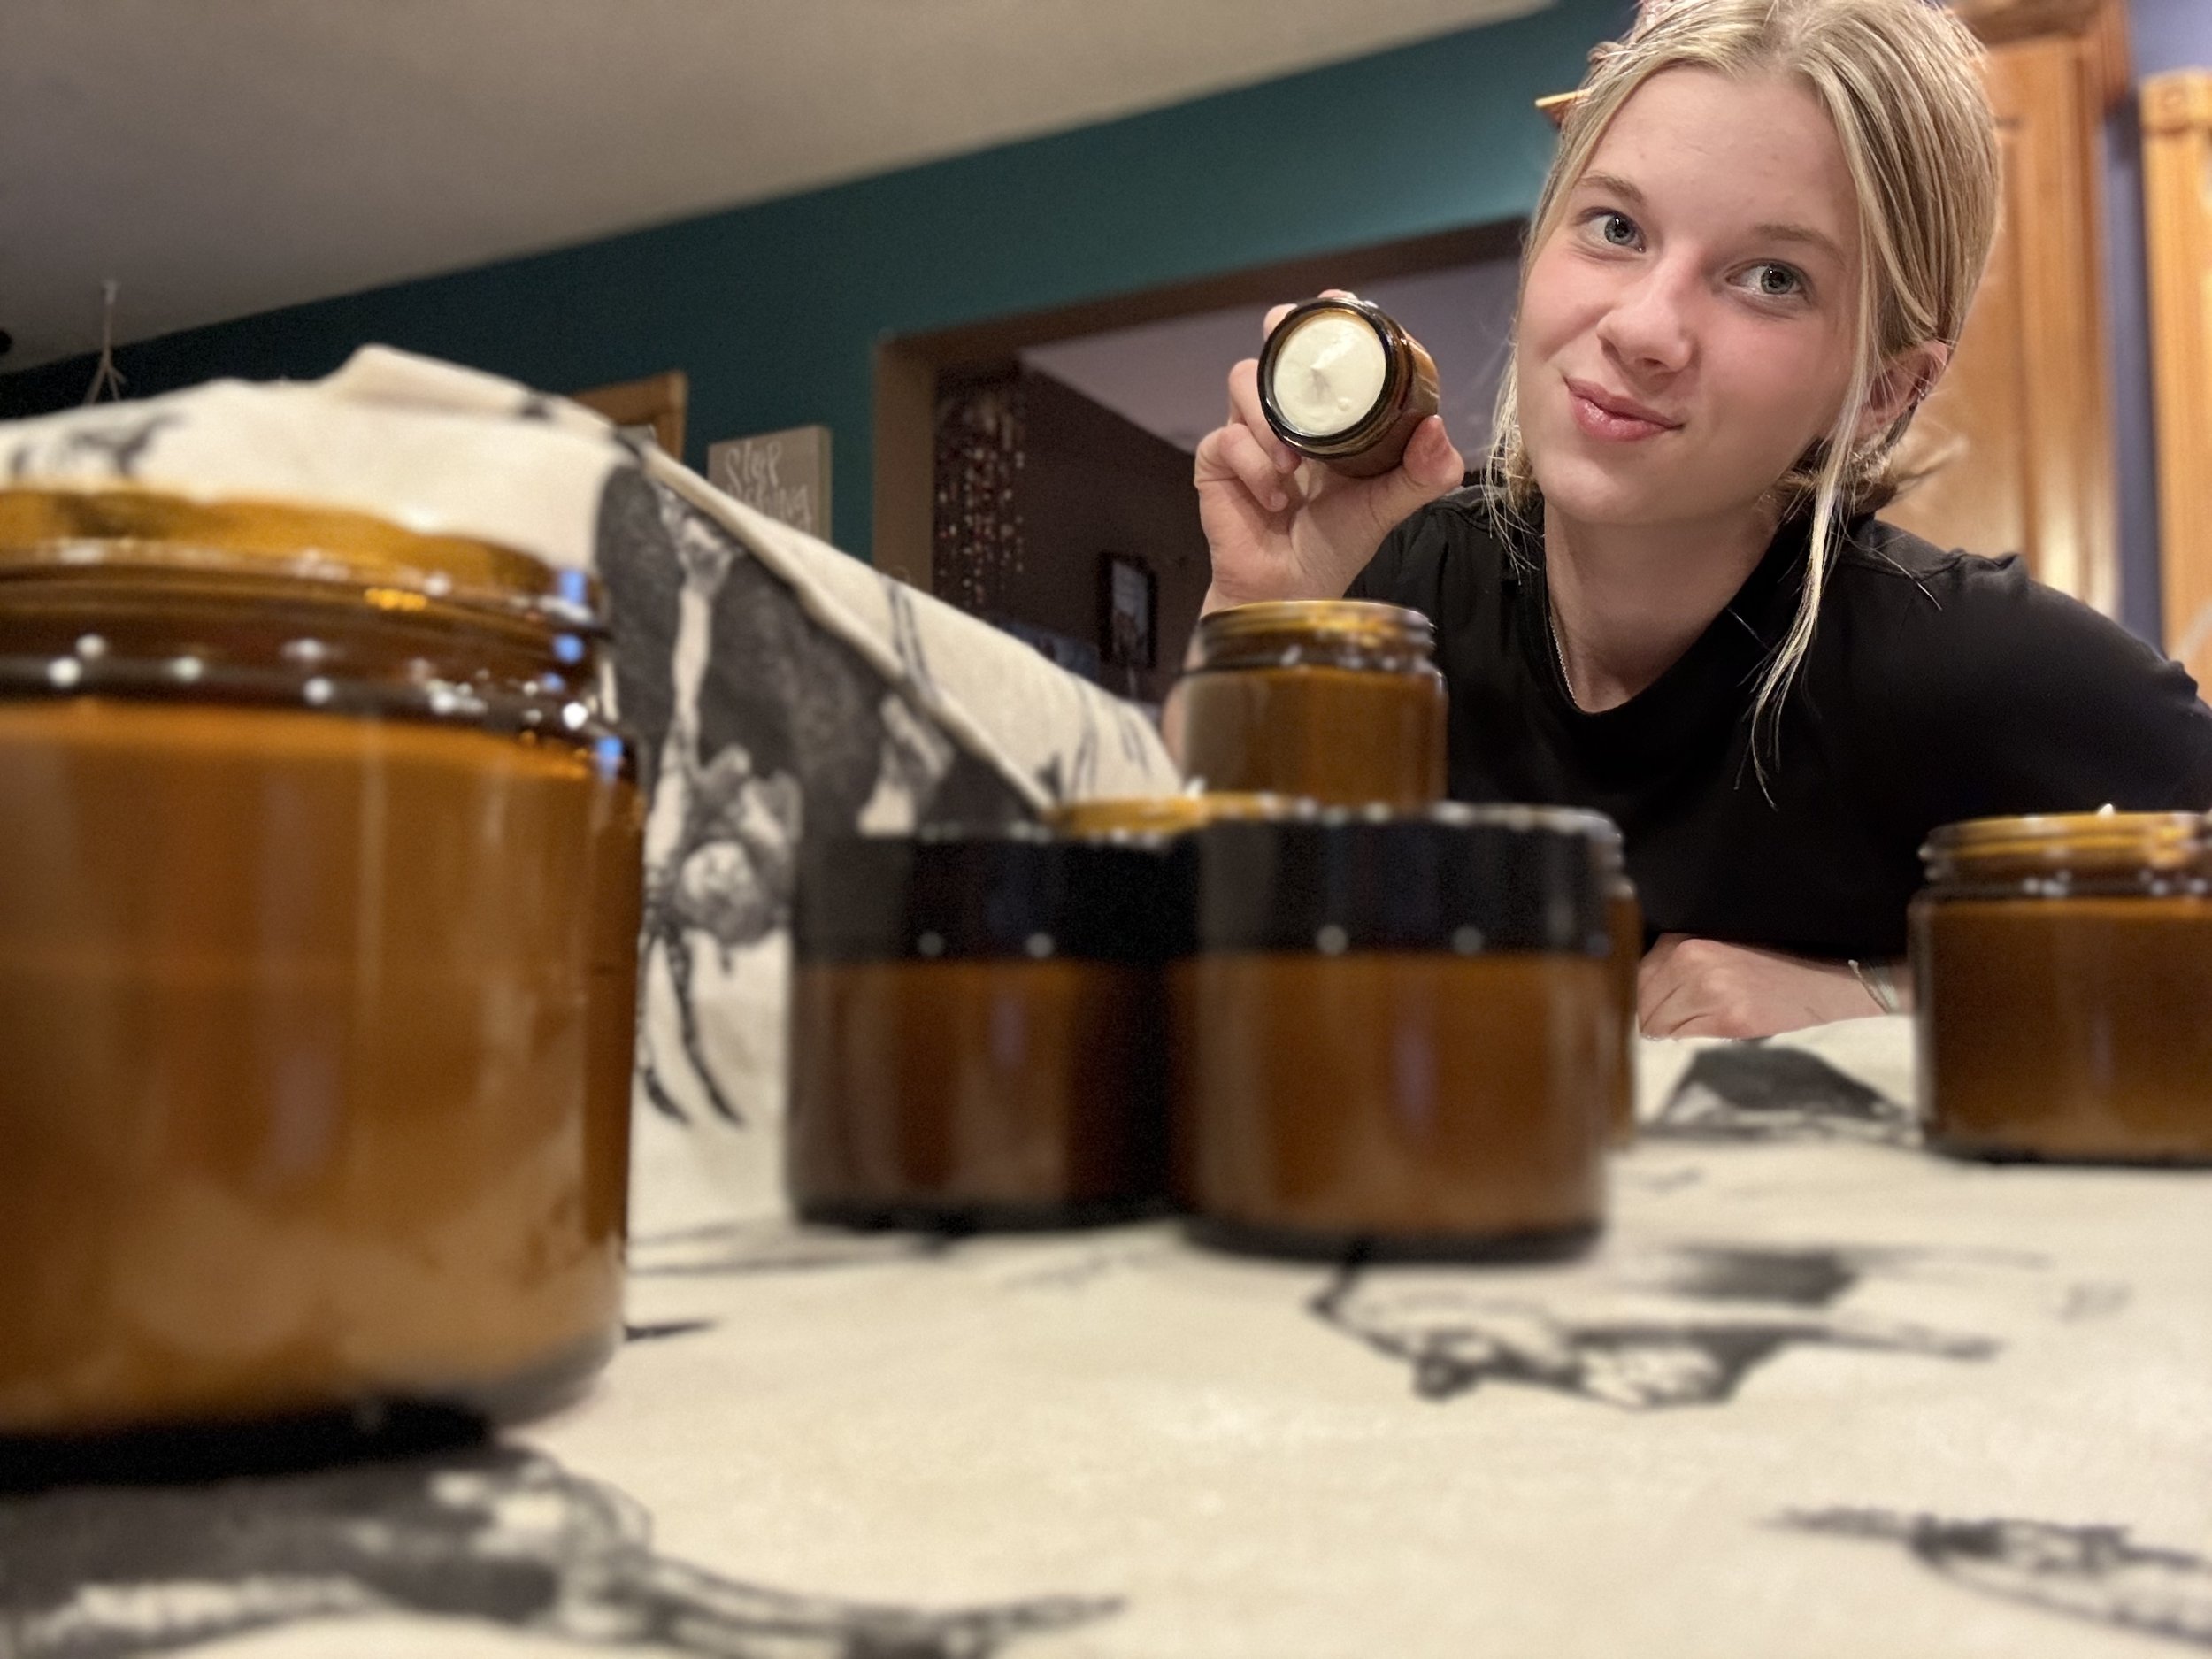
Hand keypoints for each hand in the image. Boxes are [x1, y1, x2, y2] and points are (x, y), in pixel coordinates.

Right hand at [1192, 291, 1465, 612]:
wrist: (1290, 589)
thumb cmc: (1336, 543)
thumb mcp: (1388, 505)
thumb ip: (1421, 472)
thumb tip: (1437, 430)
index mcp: (1330, 416)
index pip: (1328, 354)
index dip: (1331, 322)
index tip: (1339, 303)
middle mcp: (1287, 415)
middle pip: (1275, 349)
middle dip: (1282, 335)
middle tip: (1292, 339)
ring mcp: (1248, 434)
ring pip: (1245, 383)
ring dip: (1269, 420)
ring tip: (1294, 467)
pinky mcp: (1217, 462)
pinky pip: (1227, 439)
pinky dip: (1254, 467)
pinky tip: (1275, 499)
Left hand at [1637, 933, 1884, 1038]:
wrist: (1823, 980)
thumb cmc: (1766, 965)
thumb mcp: (1713, 949)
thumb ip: (1672, 965)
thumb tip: (1633, 996)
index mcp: (1684, 941)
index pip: (1633, 979)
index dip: (1641, 998)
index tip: (1654, 1006)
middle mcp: (1692, 961)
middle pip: (1641, 1004)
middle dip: (1652, 1016)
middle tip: (1680, 1017)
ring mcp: (1710, 990)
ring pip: (1656, 1025)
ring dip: (1671, 1029)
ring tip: (1702, 1019)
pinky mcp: (1729, 1019)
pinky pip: (1683, 1037)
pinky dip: (1691, 1037)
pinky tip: (1715, 1025)